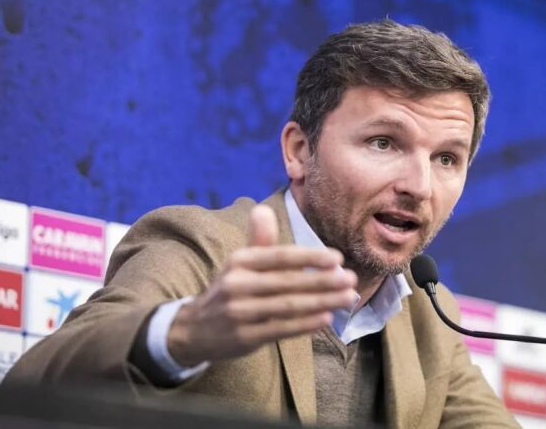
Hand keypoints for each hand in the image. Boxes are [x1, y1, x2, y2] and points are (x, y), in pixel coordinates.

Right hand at [167, 204, 356, 366]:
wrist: (194, 330)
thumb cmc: (229, 291)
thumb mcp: (239, 263)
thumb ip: (258, 240)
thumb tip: (262, 209)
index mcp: (240, 261)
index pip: (280, 256)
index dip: (309, 257)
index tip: (337, 259)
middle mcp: (237, 284)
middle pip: (288, 282)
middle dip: (324, 280)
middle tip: (351, 279)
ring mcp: (240, 312)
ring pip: (288, 306)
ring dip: (322, 302)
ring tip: (348, 298)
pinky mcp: (244, 336)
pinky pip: (281, 329)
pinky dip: (305, 324)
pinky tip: (326, 318)